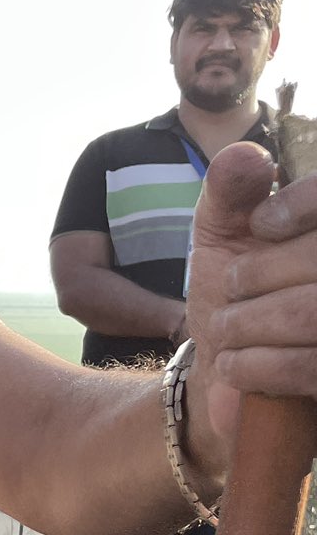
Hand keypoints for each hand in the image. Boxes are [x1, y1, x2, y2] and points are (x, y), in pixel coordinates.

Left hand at [183, 145, 316, 455]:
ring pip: (311, 315)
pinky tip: (232, 365)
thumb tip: (245, 158)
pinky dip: (255, 367)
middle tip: (230, 291)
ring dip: (248, 323)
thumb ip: (232, 191)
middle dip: (256, 275)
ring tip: (226, 329)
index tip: (260, 226)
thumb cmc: (238, 293)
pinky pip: (307, 367)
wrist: (233, 376)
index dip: (304, 204)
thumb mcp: (226, 233)